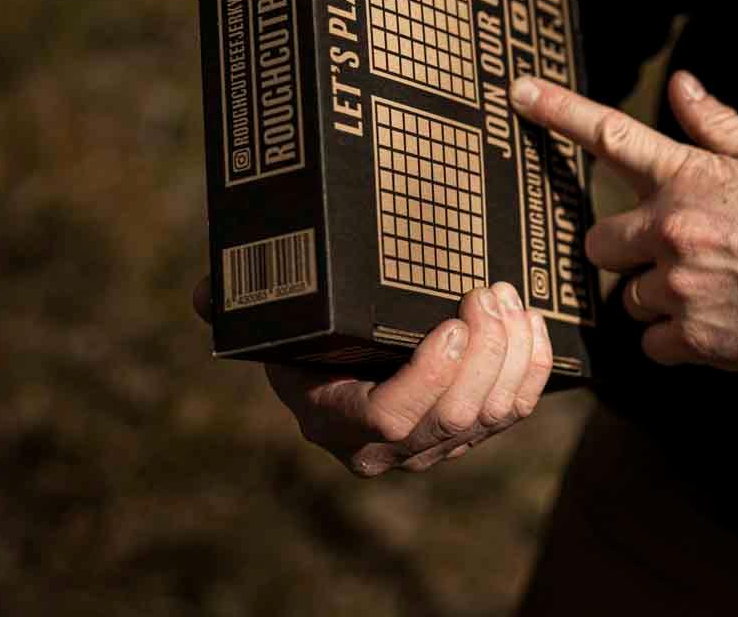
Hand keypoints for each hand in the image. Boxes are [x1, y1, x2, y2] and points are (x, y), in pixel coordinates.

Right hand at [192, 278, 552, 475]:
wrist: (352, 373)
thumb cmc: (311, 343)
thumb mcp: (274, 326)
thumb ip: (242, 305)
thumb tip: (205, 292)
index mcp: (339, 421)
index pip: (390, 420)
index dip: (427, 379)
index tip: (448, 325)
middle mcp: (392, 446)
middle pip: (454, 416)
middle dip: (483, 351)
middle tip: (487, 292)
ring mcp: (439, 442)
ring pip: (493, 414)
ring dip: (511, 352)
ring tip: (506, 297)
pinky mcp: (476, 428)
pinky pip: (518, 408)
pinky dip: (533, 366)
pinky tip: (529, 322)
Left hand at [509, 71, 737, 372]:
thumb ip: (715, 124)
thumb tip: (680, 85)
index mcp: (688, 178)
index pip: (609, 134)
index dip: (557, 110)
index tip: (518, 92)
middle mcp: (672, 230)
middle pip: (597, 242)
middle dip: (622, 247)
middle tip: (663, 249)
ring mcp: (679, 287)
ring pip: (626, 297)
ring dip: (653, 294)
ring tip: (705, 287)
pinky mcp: (694, 337)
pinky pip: (651, 343)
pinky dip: (673, 337)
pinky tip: (710, 321)